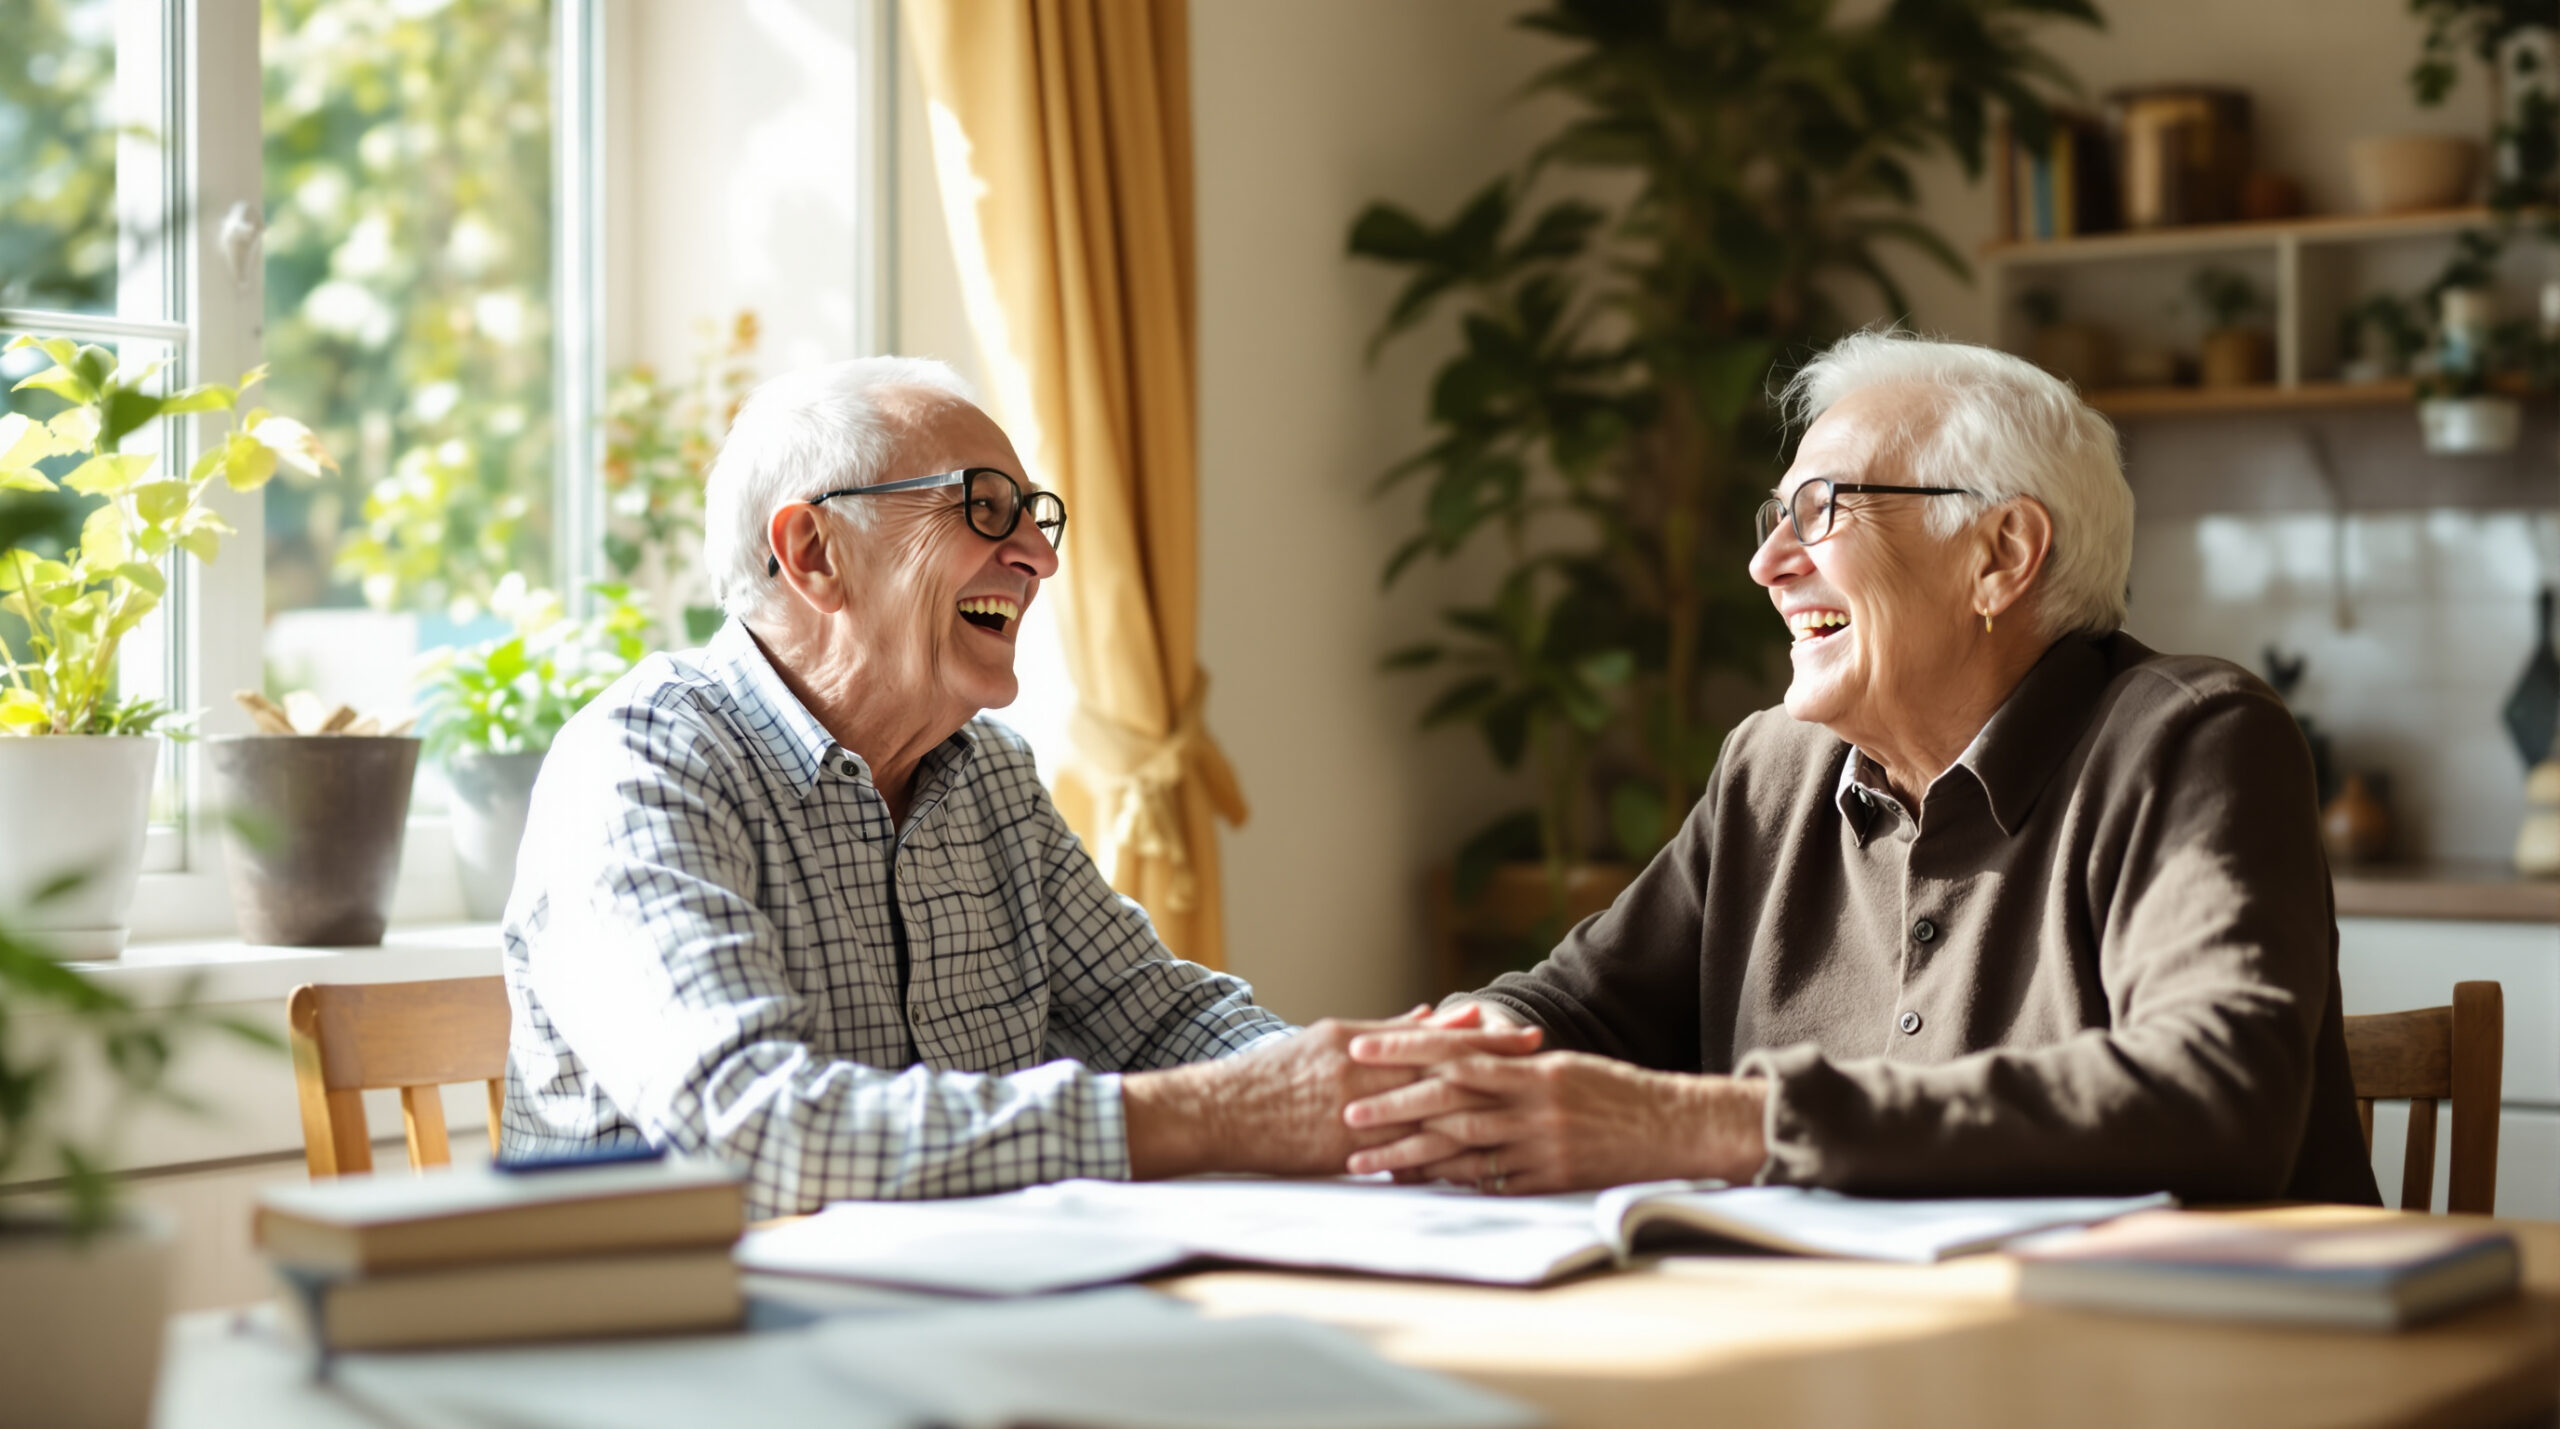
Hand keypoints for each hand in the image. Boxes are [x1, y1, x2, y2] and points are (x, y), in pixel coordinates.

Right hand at [1121, 1010, 1541, 1178]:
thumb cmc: (1273, 1074)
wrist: (1223, 1112)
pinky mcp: (1344, 1151)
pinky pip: (1400, 1156)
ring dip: (1477, 1112)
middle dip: (1492, 1066)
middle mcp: (1360, 1073)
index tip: (1521, 1033)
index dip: (1479, 1037)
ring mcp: (1353, 1114)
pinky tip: (1472, 1165)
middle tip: (1540, 1060)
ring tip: (1520, 1113)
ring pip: (1426, 1114)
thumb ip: (1382, 1030)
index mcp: (1357, 1040)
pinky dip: (1438, 1158)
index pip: (1430, 1037)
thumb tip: (1429, 1015)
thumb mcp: (1326, 1038)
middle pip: (1439, 1070)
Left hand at [1338, 1049, 1768, 1193]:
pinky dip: (1446, 1183)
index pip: (1455, 1054)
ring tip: (1363, 1162)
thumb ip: (1510, 1063)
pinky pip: (1487, 1183)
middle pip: (1449, 1104)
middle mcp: (1531, 1105)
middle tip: (1346, 1113)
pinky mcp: (1547, 1180)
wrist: (1669, 1130)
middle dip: (1392, 1108)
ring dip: (1407, 1154)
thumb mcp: (1562, 1067)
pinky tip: (1412, 1185)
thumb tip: (1455, 1052)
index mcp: (1531, 1069)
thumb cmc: (1612, 1092)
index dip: (1404, 1050)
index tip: (1361, 1048)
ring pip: (1460, 1149)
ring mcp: (1539, 1146)